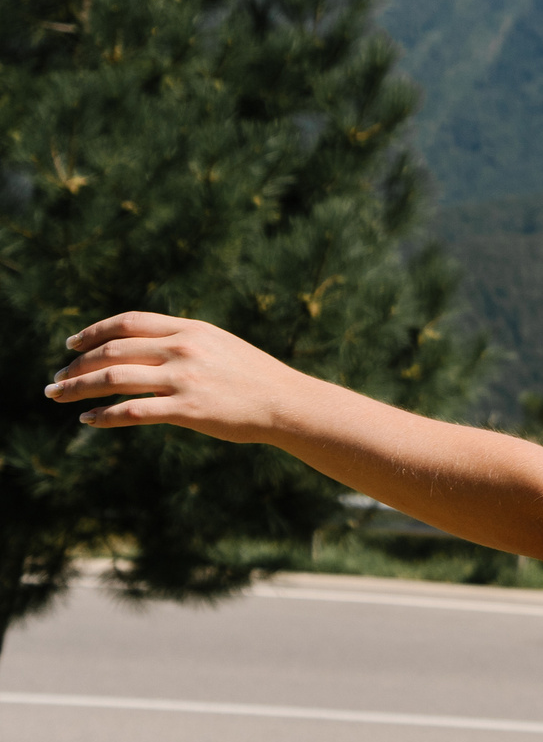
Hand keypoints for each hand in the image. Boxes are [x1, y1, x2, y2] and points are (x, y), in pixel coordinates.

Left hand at [44, 312, 307, 443]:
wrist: (287, 402)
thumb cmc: (254, 377)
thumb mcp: (219, 346)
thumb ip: (183, 343)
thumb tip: (141, 350)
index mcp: (190, 329)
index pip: (128, 322)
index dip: (93, 332)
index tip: (71, 343)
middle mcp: (183, 349)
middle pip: (112, 350)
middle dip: (77, 364)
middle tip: (56, 377)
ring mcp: (183, 378)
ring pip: (113, 379)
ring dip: (78, 388)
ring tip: (57, 396)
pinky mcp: (186, 409)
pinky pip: (132, 411)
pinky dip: (103, 415)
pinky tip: (88, 419)